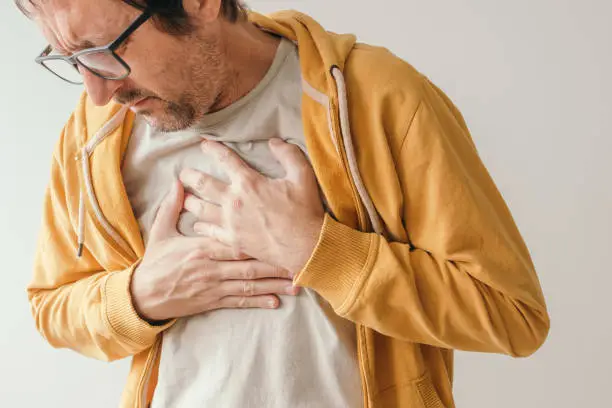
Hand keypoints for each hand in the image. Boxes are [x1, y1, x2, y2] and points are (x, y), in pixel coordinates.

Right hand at [130, 180, 298, 321]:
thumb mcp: (160, 232)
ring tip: (296, 283)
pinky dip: (258, 301)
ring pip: (249, 285)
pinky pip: (239, 302)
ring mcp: (214, 287)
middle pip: (249, 264)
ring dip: (274, 284)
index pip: (234, 240)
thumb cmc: (154, 262)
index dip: (257, 237)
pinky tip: (276, 301)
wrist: (142, 297)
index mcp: (202, 248)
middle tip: (298, 259)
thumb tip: (178, 182)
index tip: (277, 232)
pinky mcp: (213, 302)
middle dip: (275, 262)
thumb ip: (171, 207)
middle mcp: (212, 268)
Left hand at [179, 138, 324, 274]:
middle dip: (190, 176)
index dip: (212, 149)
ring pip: (201, 209)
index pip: (225, 159)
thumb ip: (288, 154)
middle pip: (203, 184)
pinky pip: (210, 232)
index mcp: (249, 182)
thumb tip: (274, 142)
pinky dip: (201, 227)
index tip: (204, 145)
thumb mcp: (302, 175)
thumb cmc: (305, 211)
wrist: (305, 246)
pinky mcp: (233, 241)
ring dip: (190, 201)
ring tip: (185, 198)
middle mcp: (234, 201)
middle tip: (183, 173)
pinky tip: (197, 225)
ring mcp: (231, 223)